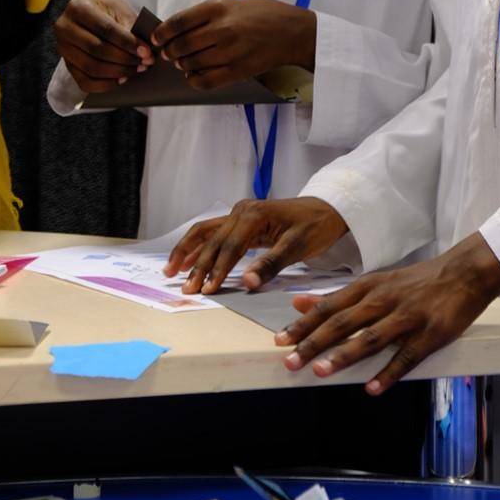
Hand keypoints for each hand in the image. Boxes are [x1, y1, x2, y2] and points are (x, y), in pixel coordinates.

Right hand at [54, 0, 152, 92]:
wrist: (92, 19)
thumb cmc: (108, 13)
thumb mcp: (119, 10)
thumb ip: (130, 27)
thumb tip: (145, 52)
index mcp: (78, 7)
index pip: (105, 29)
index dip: (127, 42)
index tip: (146, 51)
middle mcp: (65, 28)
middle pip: (97, 49)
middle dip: (125, 58)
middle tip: (145, 62)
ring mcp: (63, 49)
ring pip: (92, 68)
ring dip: (118, 72)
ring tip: (138, 69)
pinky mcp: (67, 66)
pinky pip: (86, 83)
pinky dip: (106, 84)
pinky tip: (122, 79)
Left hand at [152, 0, 315, 89]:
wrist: (292, 32)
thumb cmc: (261, 14)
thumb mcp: (231, 3)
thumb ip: (204, 15)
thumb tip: (176, 29)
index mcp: (218, 8)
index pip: (178, 22)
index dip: (162, 33)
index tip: (156, 38)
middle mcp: (222, 29)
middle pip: (181, 46)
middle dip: (169, 52)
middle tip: (168, 54)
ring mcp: (230, 52)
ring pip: (191, 64)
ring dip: (182, 65)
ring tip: (183, 63)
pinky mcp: (238, 70)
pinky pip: (206, 81)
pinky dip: (194, 80)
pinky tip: (193, 76)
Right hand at [164, 197, 346, 293]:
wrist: (328, 209)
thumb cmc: (315, 226)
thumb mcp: (298, 246)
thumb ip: (271, 264)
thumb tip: (247, 283)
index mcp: (253, 215)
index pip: (229, 246)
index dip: (217, 269)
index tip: (206, 290)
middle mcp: (241, 211)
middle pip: (213, 240)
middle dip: (197, 265)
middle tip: (185, 288)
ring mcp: (239, 214)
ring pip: (206, 232)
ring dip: (188, 251)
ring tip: (171, 270)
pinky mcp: (242, 221)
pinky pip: (214, 233)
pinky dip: (199, 246)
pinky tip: (188, 260)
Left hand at [277, 233, 499, 391]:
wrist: (462, 273)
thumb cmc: (414, 282)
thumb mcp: (373, 282)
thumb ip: (337, 297)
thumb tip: (298, 303)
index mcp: (367, 287)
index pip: (328, 307)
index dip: (303, 325)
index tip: (279, 340)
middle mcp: (382, 300)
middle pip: (342, 322)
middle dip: (314, 343)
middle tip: (290, 361)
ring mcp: (406, 317)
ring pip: (370, 338)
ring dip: (344, 356)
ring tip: (321, 372)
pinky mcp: (430, 333)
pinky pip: (406, 356)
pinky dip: (388, 373)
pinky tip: (372, 388)